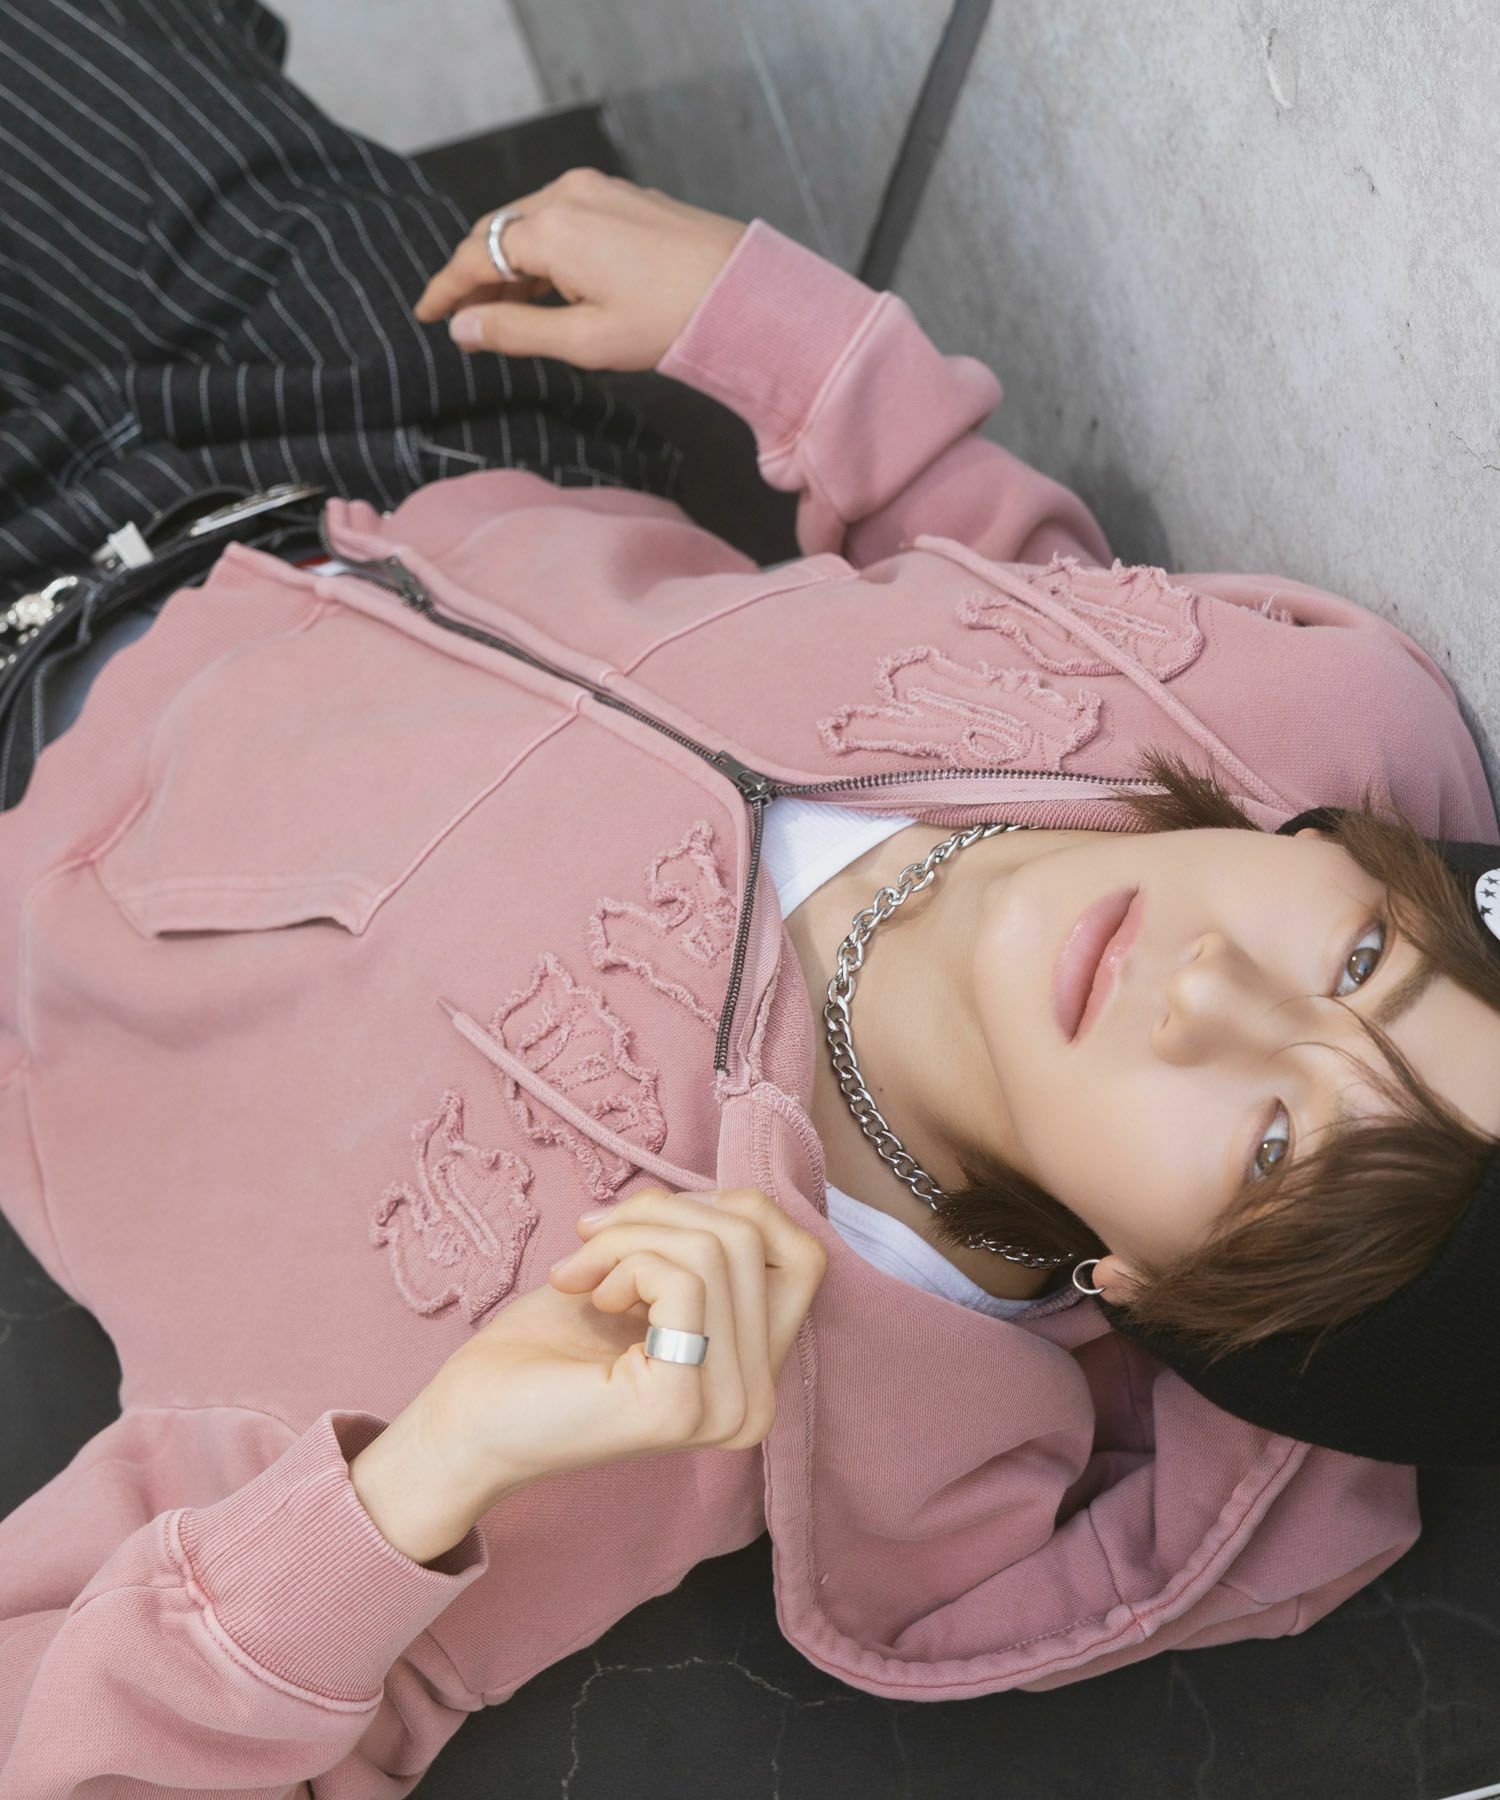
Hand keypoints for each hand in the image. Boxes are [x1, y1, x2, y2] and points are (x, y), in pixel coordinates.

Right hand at [412, 167, 748, 370]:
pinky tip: (552, 287)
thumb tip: (464, 327)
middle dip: (477, 273)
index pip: (476, 255)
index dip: (447, 288)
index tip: (429, 314)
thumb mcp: (584, 341)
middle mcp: (569, 194)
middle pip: (498, 231)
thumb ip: (515, 330)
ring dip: (513, 264)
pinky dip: (547, 251)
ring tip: (507, 311)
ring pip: (532, 223)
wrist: (746, 294)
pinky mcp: (626, 197)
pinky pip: (565, 218)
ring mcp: (600, 189)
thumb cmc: (672, 322)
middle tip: (463, 317)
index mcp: (551, 228)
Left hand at [417, 1187, 828, 1497]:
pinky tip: (591, 1297)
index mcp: (757, 1373)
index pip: (801, 1255)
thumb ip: (702, 1243)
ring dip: (629, 1235)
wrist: (468, 1418)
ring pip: (715, 1249)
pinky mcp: (683, 1404)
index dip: (734, 1210)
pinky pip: (682, 1279)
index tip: (655, 1221)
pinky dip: (624, 1261)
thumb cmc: (547, 1345)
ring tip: (582, 1271)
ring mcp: (727, 1409)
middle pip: (752, 1238)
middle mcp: (758, 1400)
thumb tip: (728, 1196)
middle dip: (661, 1212)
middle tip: (592, 1240)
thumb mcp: (643, 1271)